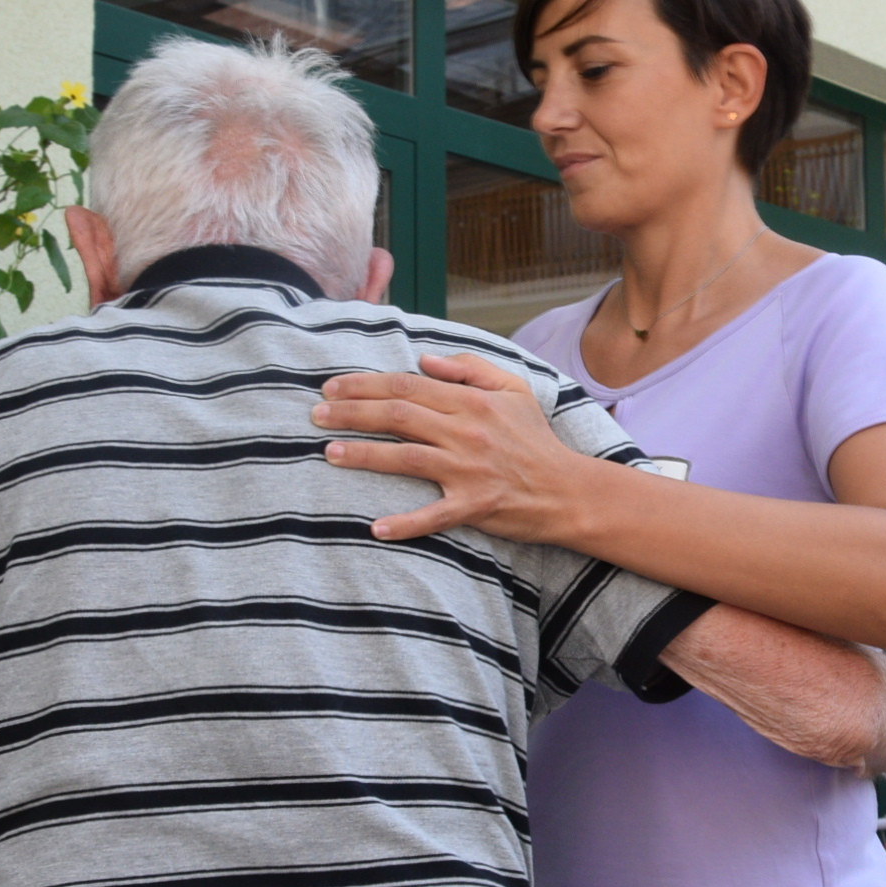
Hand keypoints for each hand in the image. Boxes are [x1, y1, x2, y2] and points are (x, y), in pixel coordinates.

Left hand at [314, 354, 587, 542]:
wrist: (569, 489)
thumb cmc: (536, 440)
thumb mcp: (513, 389)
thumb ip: (469, 367)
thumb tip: (423, 358)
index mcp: (472, 401)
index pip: (408, 385)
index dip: (365, 384)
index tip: (332, 387)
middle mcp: (466, 431)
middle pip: (398, 415)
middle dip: (351, 412)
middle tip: (316, 414)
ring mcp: (468, 470)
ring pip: (404, 457)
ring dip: (362, 454)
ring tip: (328, 452)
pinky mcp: (474, 506)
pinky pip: (433, 516)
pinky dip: (405, 524)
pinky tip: (376, 528)